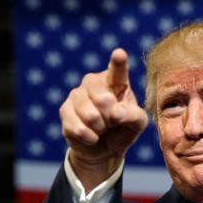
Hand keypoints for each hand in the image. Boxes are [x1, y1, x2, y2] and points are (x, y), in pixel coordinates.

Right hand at [59, 48, 148, 190]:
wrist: (104, 148)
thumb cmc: (123, 129)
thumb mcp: (137, 124)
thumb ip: (134, 116)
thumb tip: (116, 113)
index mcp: (116, 81)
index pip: (117, 70)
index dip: (118, 63)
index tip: (119, 54)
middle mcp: (93, 82)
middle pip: (104, 100)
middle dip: (112, 119)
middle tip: (113, 122)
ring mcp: (76, 95)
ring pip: (90, 116)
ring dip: (101, 129)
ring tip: (102, 128)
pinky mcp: (65, 111)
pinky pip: (78, 128)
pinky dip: (90, 137)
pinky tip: (92, 136)